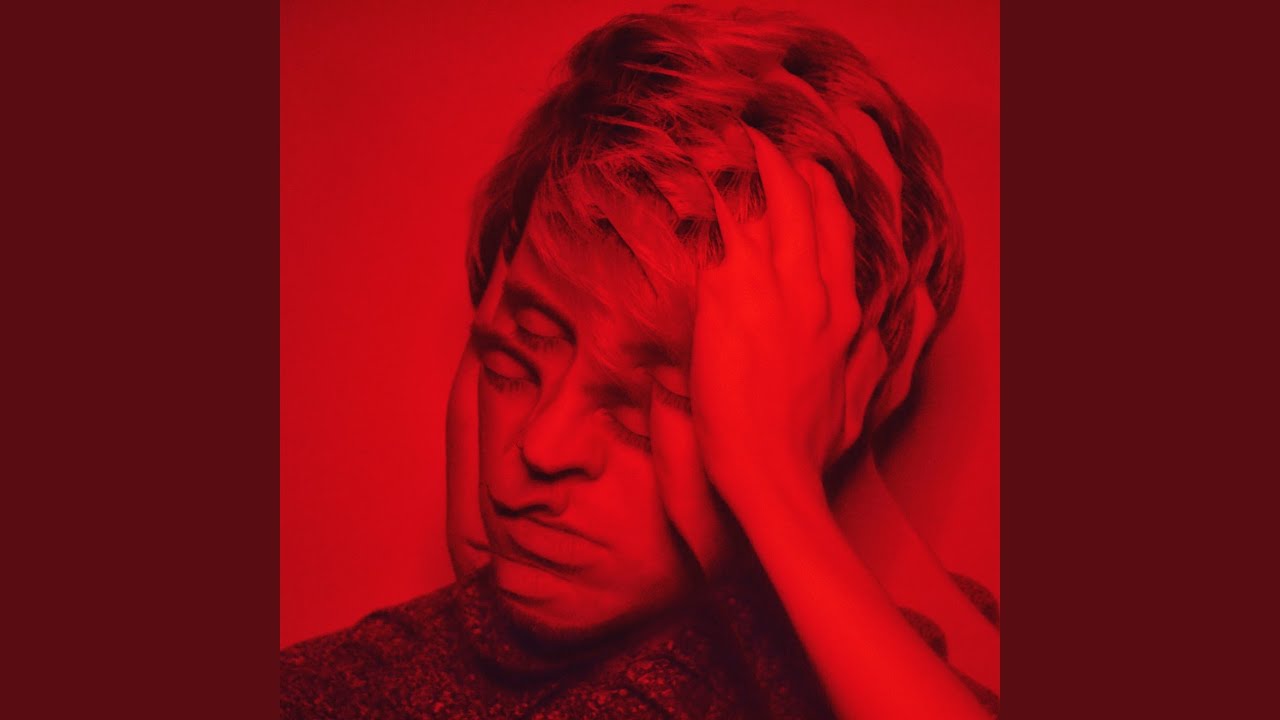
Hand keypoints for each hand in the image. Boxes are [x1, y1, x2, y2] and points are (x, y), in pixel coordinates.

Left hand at [688, 126, 882, 509]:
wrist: (772, 473)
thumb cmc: (807, 452)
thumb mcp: (856, 406)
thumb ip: (869, 366)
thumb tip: (882, 341)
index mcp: (840, 313)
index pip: (836, 236)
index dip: (822, 199)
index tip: (810, 173)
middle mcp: (812, 290)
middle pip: (802, 208)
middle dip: (782, 167)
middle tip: (761, 139)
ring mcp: (772, 289)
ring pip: (763, 204)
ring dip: (746, 165)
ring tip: (727, 135)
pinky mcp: (727, 297)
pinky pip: (717, 227)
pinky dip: (707, 192)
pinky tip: (691, 167)